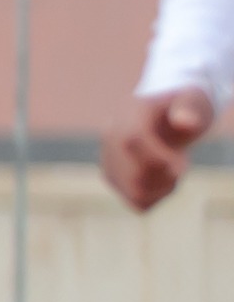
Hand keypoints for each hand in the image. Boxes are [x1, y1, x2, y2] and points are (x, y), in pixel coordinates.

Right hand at [111, 90, 212, 211]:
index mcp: (128, 113)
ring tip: (175, 171)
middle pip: (132, 173)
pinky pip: (137, 202)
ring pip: (135, 192)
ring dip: (165, 187)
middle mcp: (110, 137)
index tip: (182, 166)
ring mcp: (109, 161)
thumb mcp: (193, 99)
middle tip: (183, 164)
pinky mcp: (114, 180)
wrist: (165, 117)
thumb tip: (186, 122)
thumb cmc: (183, 107)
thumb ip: (190, 107)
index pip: (130, 139)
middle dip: (166, 176)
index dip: (157, 157)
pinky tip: (164, 181)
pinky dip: (158, 197)